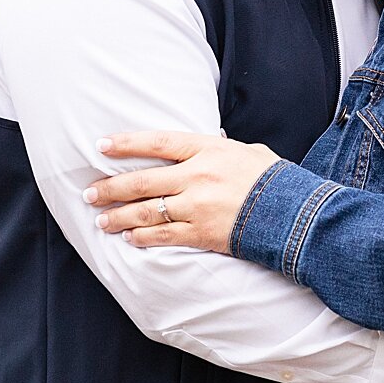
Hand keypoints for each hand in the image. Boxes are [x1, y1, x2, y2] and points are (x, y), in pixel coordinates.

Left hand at [82, 130, 279, 253]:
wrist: (294, 213)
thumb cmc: (273, 180)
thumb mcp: (250, 153)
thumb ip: (223, 150)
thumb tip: (209, 146)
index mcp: (209, 150)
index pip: (159, 143)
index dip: (127, 143)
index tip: (102, 146)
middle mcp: (198, 176)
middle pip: (142, 181)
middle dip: (111, 188)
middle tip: (90, 193)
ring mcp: (197, 207)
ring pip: (146, 211)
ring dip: (119, 216)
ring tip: (101, 220)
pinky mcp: (201, 234)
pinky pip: (163, 236)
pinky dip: (142, 238)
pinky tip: (129, 238)